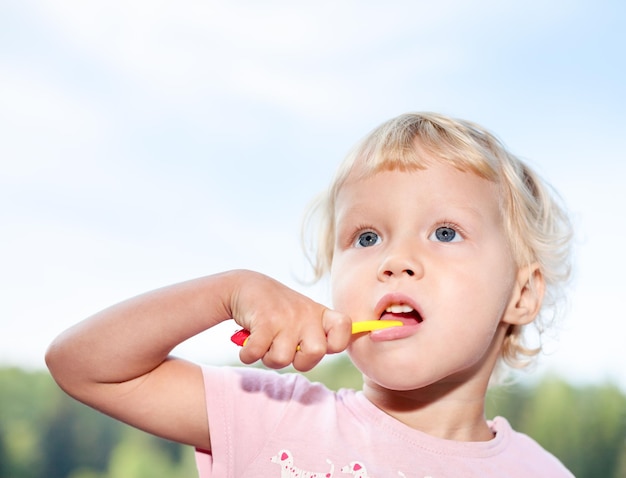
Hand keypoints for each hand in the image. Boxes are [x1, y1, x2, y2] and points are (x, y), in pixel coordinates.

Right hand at [229, 270, 351, 370]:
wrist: (245, 286)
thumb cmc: (276, 310)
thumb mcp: (303, 316)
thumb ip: (316, 335)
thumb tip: (322, 354)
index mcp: (319, 314)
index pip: (345, 328)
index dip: (335, 344)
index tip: (319, 344)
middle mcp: (306, 314)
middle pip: (316, 353)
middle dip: (297, 361)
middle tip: (285, 349)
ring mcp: (286, 317)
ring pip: (282, 359)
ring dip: (267, 358)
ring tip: (264, 342)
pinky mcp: (264, 321)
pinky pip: (257, 354)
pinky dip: (248, 355)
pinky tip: (248, 343)